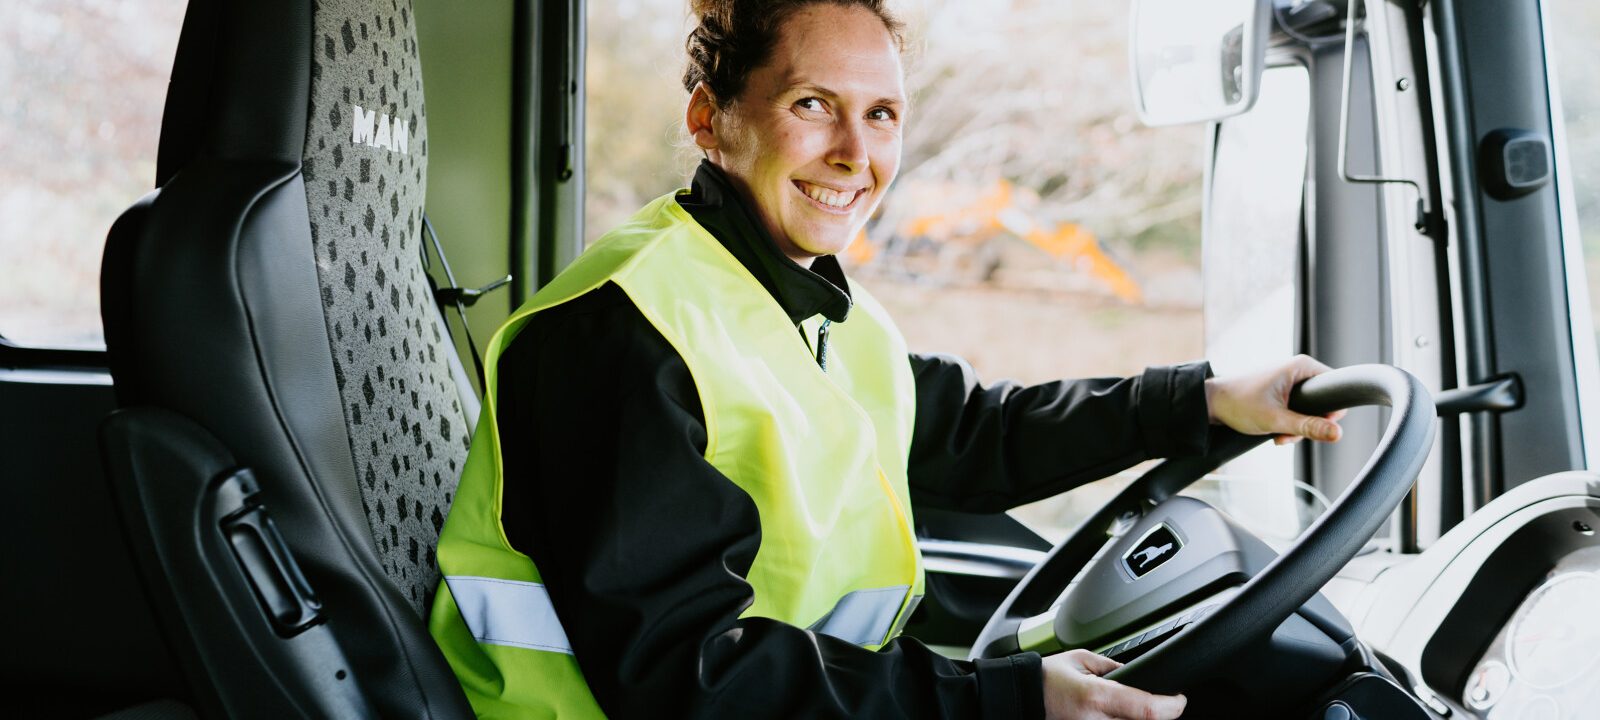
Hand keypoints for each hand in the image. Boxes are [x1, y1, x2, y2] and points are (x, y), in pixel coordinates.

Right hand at [1042, 650, 1185, 718]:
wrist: (1022, 697)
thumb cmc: (1045, 679)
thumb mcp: (1082, 659)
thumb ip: (1115, 667)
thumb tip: (1138, 674)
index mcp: (1097, 696)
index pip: (1150, 709)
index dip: (1173, 706)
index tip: (1180, 699)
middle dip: (1158, 712)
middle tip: (1160, 702)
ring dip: (1139, 718)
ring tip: (1134, 706)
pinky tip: (1118, 713)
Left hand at [1204, 355, 1345, 445]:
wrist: (1210, 403)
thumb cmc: (1238, 404)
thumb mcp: (1276, 420)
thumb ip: (1308, 427)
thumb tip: (1338, 433)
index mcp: (1301, 366)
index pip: (1336, 387)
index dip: (1331, 411)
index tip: (1316, 426)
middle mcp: (1298, 370)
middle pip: (1322, 403)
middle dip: (1309, 424)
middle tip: (1290, 434)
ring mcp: (1289, 382)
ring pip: (1309, 411)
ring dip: (1297, 428)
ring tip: (1278, 435)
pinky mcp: (1282, 393)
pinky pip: (1296, 411)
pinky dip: (1289, 425)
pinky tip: (1275, 433)